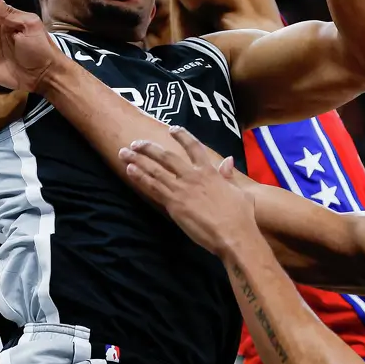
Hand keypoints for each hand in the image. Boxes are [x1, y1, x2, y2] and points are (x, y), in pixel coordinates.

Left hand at [118, 127, 257, 255]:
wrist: (233, 234)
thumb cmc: (241, 216)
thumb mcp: (240, 191)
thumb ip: (229, 175)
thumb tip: (228, 160)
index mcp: (210, 172)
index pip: (193, 147)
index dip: (182, 137)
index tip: (171, 129)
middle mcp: (193, 176)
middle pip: (166, 157)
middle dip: (149, 148)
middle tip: (135, 143)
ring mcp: (182, 189)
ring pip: (155, 170)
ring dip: (138, 160)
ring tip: (123, 153)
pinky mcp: (173, 203)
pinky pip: (153, 187)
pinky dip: (140, 177)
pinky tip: (129, 170)